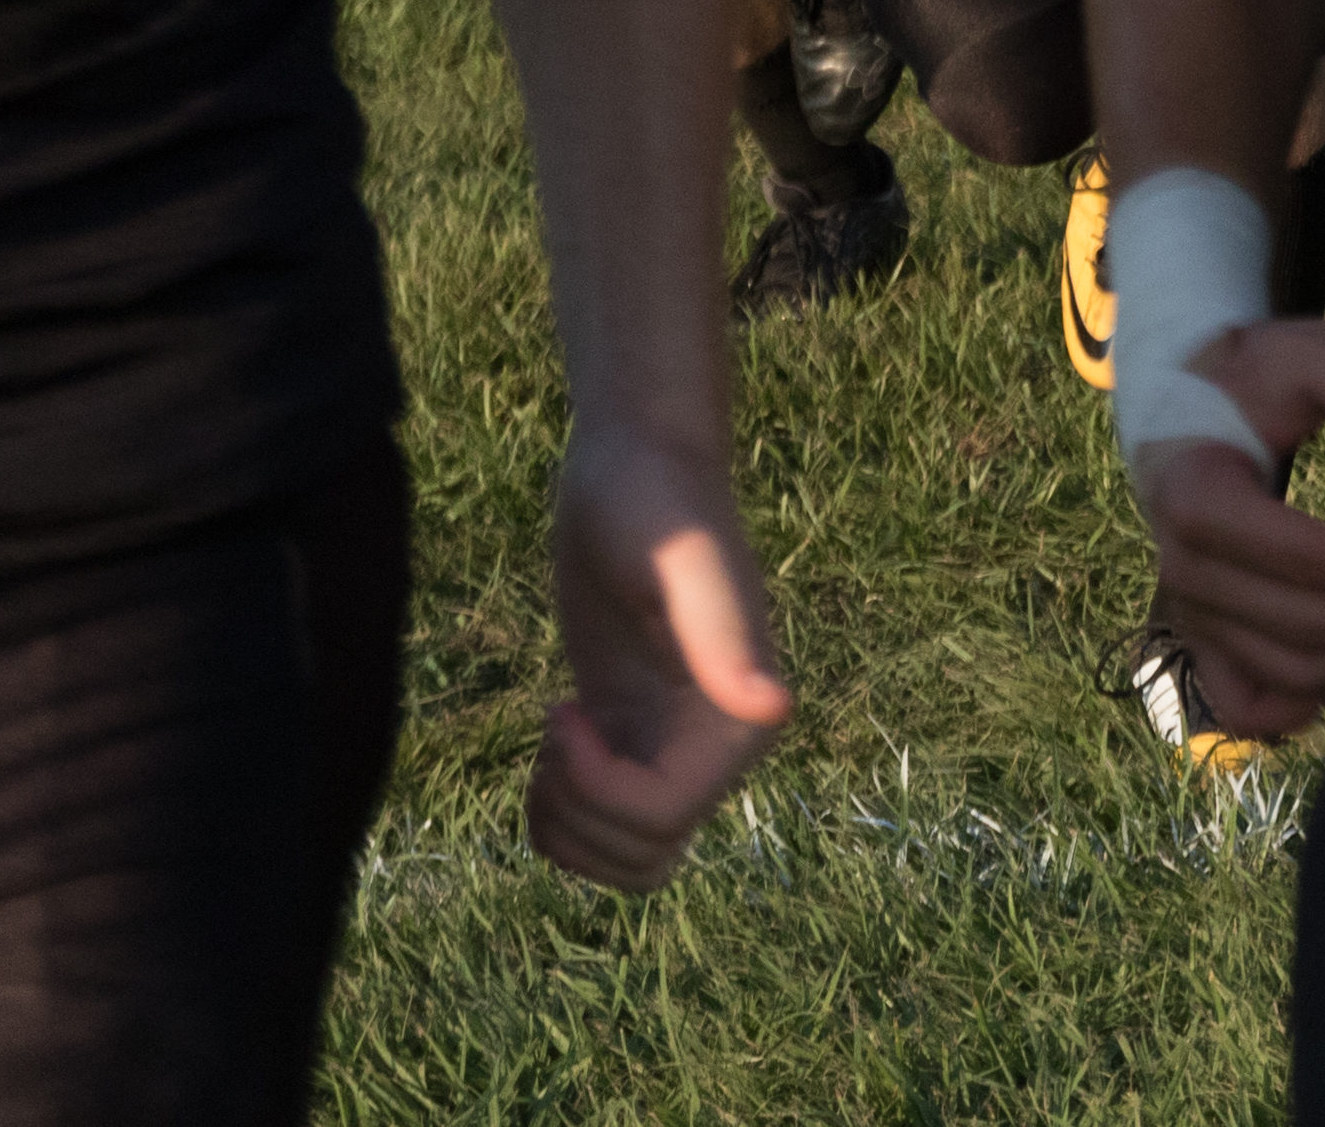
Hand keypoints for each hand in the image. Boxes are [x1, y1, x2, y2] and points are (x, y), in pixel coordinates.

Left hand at [528, 424, 790, 890]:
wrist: (634, 467)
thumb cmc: (654, 503)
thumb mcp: (680, 565)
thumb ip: (723, 635)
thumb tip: (772, 708)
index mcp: (741, 715)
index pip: (664, 817)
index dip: (596, 788)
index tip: (563, 712)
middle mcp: (720, 744)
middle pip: (645, 855)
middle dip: (578, 814)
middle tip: (555, 730)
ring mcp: (677, 745)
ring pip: (630, 857)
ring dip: (570, 828)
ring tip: (552, 744)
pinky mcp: (638, 735)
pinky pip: (607, 823)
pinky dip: (565, 810)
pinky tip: (557, 736)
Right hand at [1124, 316, 1324, 740]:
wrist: (1184, 415)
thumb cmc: (1251, 382)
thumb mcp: (1309, 352)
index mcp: (1199, 500)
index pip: (1310, 560)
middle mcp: (1184, 571)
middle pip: (1314, 624)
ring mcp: (1188, 616)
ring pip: (1294, 677)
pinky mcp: (1199, 645)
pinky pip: (1249, 710)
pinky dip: (1302, 698)